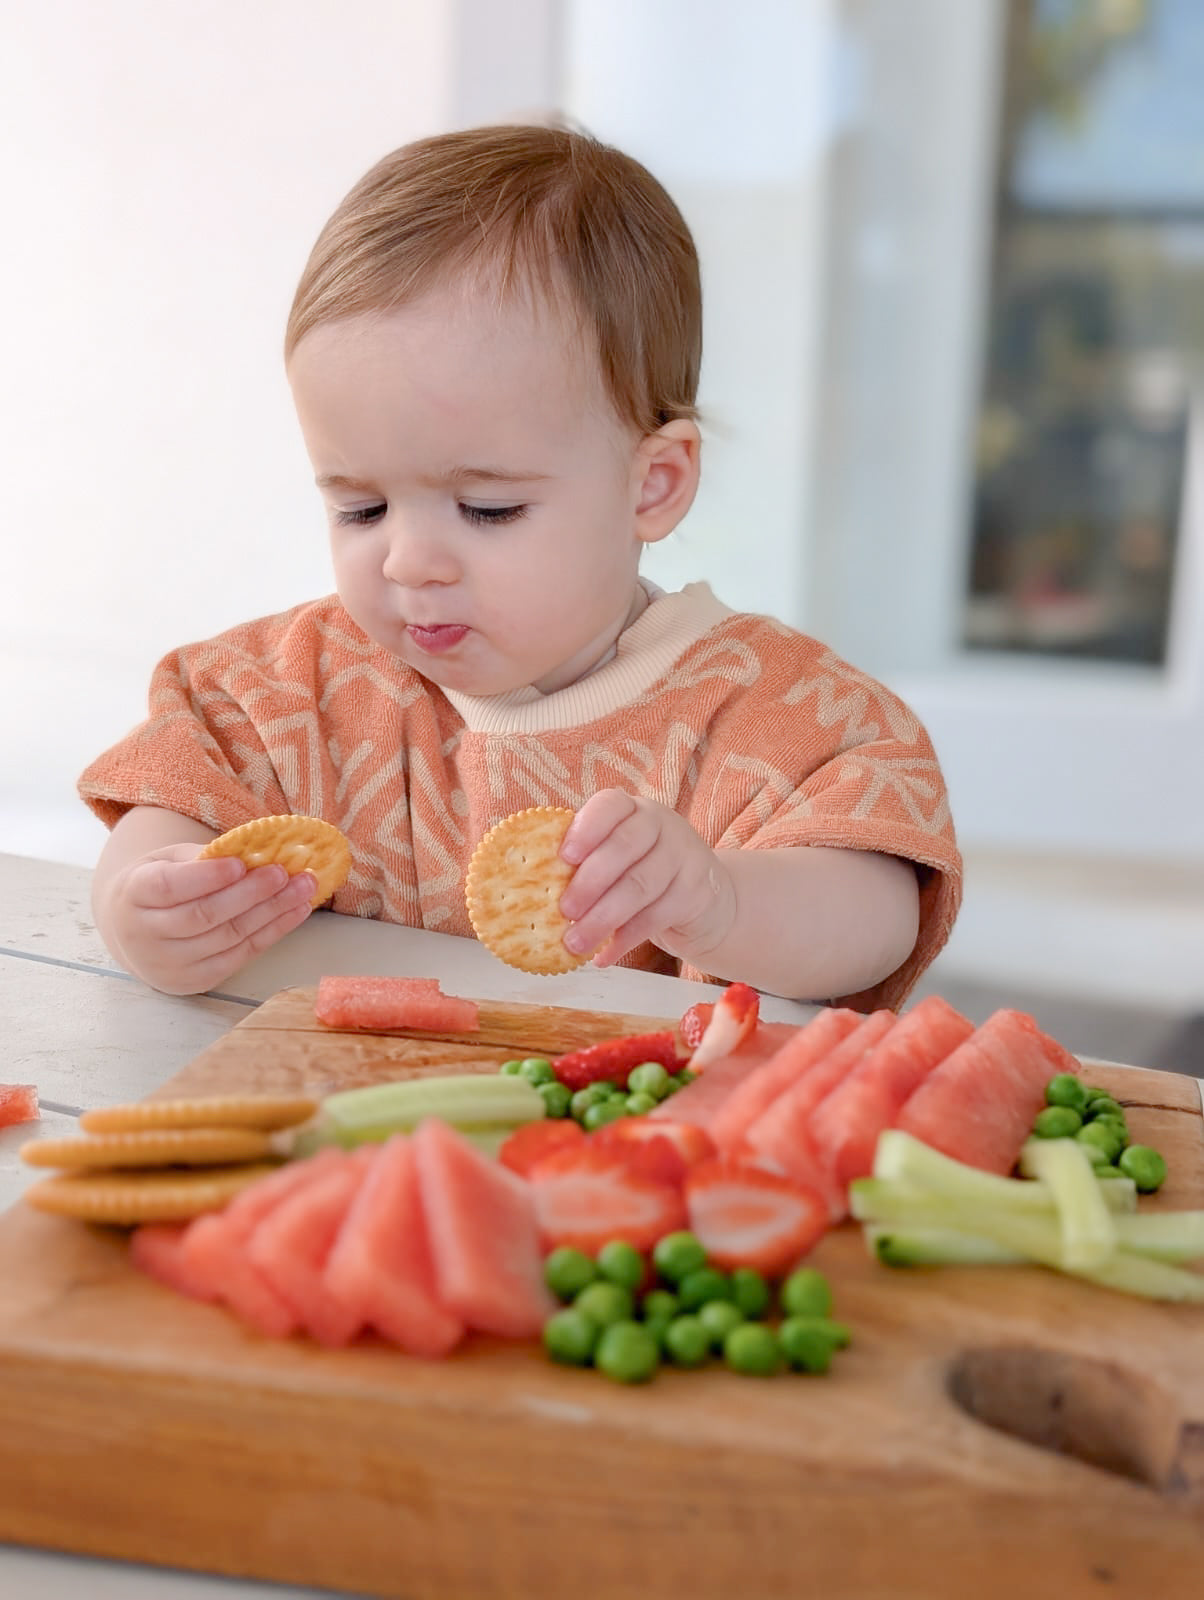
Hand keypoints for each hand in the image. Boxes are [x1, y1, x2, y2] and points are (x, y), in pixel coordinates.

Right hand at [103, 844, 317, 994]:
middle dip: (250, 894)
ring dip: (272, 912)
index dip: (206, 877)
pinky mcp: (195, 981)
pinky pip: (241, 956)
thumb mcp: (169, 861)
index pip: (169, 887)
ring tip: (303, 889)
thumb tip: (259, 851)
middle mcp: (145, 934)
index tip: (240, 864)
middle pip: (204, 915)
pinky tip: (296, 912)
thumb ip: (205, 857)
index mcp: (133, 894)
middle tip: (285, 873)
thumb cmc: (160, 885)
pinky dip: (273, 933)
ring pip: (228, 938)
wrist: (134, 930)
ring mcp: (170, 964)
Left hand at [559, 790, 733, 967]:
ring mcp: (684, 856)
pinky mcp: (697, 892)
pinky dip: (625, 940)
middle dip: (589, 881)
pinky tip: (603, 957)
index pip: (610, 805)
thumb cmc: (643, 875)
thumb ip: (585, 863)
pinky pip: (656, 917)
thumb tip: (530, 887)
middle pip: (624, 847)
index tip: (563, 856)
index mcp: (633, 809)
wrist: (707, 900)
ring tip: (575, 943)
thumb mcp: (620, 858)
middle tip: (564, 911)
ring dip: (603, 918)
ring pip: (639, 886)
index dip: (586, 829)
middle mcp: (661, 825)